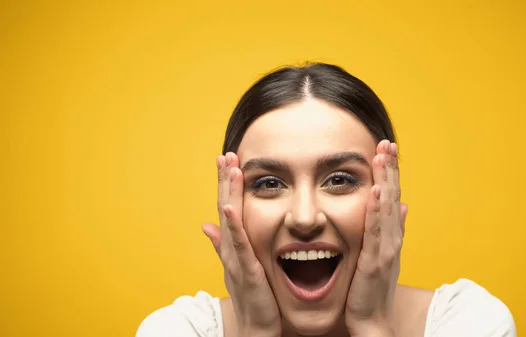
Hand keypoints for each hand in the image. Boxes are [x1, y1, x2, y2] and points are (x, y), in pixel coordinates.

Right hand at [202, 152, 280, 336]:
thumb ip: (223, 244)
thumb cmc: (250, 296)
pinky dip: (232, 226)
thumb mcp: (237, 265)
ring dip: (229, 193)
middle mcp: (230, 248)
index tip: (226, 160)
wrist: (255, 326)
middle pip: (225, 207)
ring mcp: (236, 258)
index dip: (225, 184)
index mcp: (232, 244)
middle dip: (225, 181)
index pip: (227, 207)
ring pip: (230, 220)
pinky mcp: (246, 270)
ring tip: (229, 168)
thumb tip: (206, 225)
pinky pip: (239, 244)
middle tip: (226, 154)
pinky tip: (230, 207)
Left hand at [345, 140, 406, 336]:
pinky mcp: (375, 261)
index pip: (392, 197)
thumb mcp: (383, 255)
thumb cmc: (372, 289)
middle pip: (392, 196)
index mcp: (390, 235)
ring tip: (383, 155)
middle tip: (387, 142)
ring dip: (386, 180)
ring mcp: (385, 249)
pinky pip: (374, 230)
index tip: (388, 149)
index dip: (391, 173)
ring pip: (387, 208)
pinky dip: (376, 209)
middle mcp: (391, 238)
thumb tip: (403, 206)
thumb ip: (392, 229)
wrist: (371, 320)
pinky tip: (375, 190)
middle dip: (390, 169)